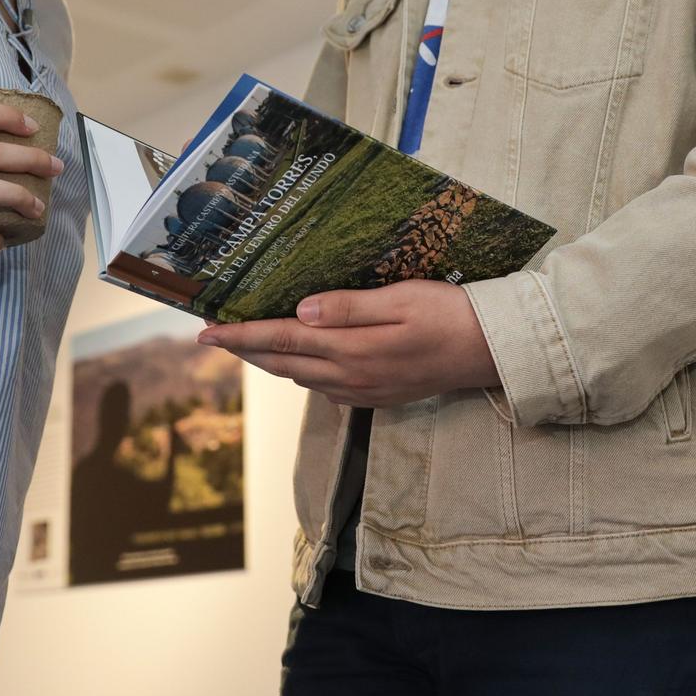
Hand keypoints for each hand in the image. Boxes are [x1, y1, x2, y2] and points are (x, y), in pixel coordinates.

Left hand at [197, 280, 499, 407]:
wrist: (491, 353)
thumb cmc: (450, 315)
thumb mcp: (400, 300)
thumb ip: (348, 308)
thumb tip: (298, 312)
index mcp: (350, 349)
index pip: (280, 340)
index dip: (239, 335)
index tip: (204, 330)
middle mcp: (348, 376)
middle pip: (281, 363)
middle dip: (244, 349)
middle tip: (214, 333)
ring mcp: (361, 390)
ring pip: (299, 376)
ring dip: (269, 360)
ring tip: (247, 341)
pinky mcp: (376, 395)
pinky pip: (324, 387)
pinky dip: (300, 370)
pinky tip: (299, 357)